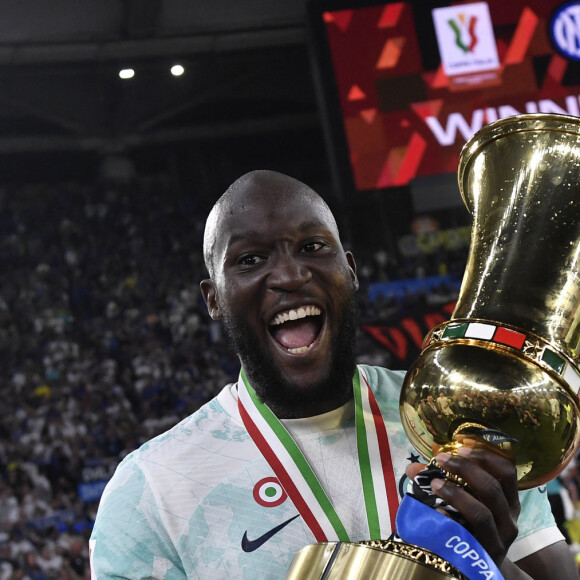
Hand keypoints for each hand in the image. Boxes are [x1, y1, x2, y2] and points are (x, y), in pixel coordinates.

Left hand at [406, 438, 519, 568]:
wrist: (477, 565)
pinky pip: (468, 536)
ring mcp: (498, 539)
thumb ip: (442, 481)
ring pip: (482, 513)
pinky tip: (437, 512)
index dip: (486, 455)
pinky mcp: (484, 555)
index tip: (463, 444)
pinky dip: (450, 520)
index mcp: (508, 499)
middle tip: (442, 459)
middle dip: (466, 469)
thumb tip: (413, 468)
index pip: (507, 471)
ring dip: (456, 494)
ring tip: (434, 483)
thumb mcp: (465, 500)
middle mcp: (509, 518)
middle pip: (493, 488)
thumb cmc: (470, 525)